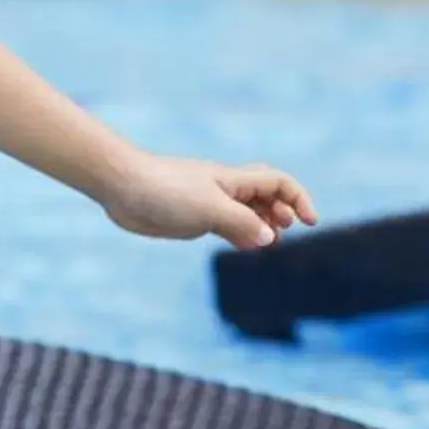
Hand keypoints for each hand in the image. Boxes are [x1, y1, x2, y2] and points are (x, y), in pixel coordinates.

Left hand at [99, 153, 317, 251]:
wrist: (120, 186)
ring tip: (268, 243)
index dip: (298, 199)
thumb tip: (270, 238)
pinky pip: (225, 226)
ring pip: (246, 213)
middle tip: (283, 232)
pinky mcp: (191, 218)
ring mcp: (207, 204)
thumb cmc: (165, 191)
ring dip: (262, 227)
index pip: (278, 183)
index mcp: (234, 180)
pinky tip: (243, 247)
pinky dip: (239, 235)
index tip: (308, 222)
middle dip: (281, 213)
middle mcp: (224, 190)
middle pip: (265, 197)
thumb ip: (242, 223)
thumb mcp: (210, 208)